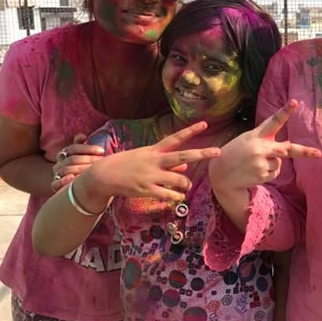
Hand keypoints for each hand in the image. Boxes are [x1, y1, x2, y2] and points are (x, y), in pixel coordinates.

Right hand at [51, 133, 103, 192]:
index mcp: (63, 154)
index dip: (87, 148)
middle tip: (101, 160)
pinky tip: (73, 178)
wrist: (70, 185)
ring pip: (66, 170)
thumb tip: (82, 136)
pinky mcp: (55, 186)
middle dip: (88, 159)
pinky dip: (63, 181)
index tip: (102, 150)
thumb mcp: (80, 155)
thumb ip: (81, 145)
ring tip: (92, 170)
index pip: (72, 148)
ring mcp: (57, 175)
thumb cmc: (79, 167)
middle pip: (71, 159)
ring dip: (80, 169)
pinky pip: (55, 184)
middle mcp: (58, 164)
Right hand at [75, 121, 220, 211]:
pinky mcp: (146, 189)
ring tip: (185, 187)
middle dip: (202, 154)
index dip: (190, 131)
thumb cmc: (125, 165)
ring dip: (186, 184)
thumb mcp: (145, 159)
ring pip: (179, 179)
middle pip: (183, 156)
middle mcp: (155, 161)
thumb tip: (186, 166)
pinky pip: (168, 194)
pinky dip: (176, 196)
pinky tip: (177, 197)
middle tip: (218, 151)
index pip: (175, 138)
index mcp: (154, 151)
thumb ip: (167, 162)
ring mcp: (151, 175)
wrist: (102, 176)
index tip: (205, 123)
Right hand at [209, 99, 321, 192]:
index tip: (295, 102)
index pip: (273, 121)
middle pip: (288, 149)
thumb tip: (287, 150)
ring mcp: (261, 162)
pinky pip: (275, 172)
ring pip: (279, 163)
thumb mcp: (248, 141)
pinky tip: (254, 172)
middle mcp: (260, 148)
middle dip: (305, 152)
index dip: (285, 111)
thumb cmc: (236, 153)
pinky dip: (268, 173)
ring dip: (272, 164)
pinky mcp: (261, 174)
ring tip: (254, 164)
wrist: (219, 173)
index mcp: (256, 135)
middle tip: (318, 154)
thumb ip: (267, 142)